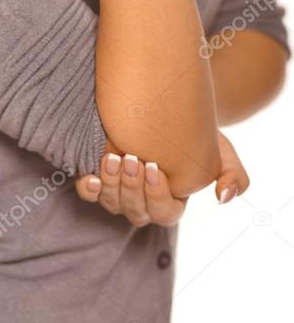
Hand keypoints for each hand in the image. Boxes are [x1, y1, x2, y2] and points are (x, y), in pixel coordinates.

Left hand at [75, 130, 250, 224]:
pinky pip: (89, 192)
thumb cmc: (197, 134)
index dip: (157, 195)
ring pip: (112, 203)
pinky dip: (88, 187)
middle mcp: (143, 202)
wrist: (167, 109)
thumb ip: (233, 176)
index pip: (164, 213)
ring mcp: (119, 192)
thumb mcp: (221, 152)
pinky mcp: (100, 176)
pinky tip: (90, 175)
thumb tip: (223, 198)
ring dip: (111, 184)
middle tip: (132, 159)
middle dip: (132, 187)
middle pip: (135, 210)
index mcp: (171, 203)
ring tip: (113, 158)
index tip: (154, 168)